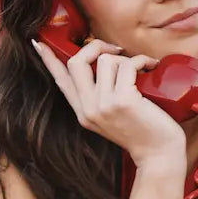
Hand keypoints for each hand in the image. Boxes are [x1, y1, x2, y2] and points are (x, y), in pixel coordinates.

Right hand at [33, 37, 185, 164]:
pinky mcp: (123, 101)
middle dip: (95, 46)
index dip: (49, 60)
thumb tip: (100, 64)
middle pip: (76, 62)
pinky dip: (141, 61)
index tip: (38, 43)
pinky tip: (150, 67)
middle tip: (115, 51)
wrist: (159, 155)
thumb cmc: (143, 132)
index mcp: (83, 113)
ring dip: (125, 59)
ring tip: (140, 70)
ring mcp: (104, 106)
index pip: (61, 82)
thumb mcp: (112, 117)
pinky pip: (126, 65)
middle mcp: (89, 110)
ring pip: (105, 60)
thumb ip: (100, 97)